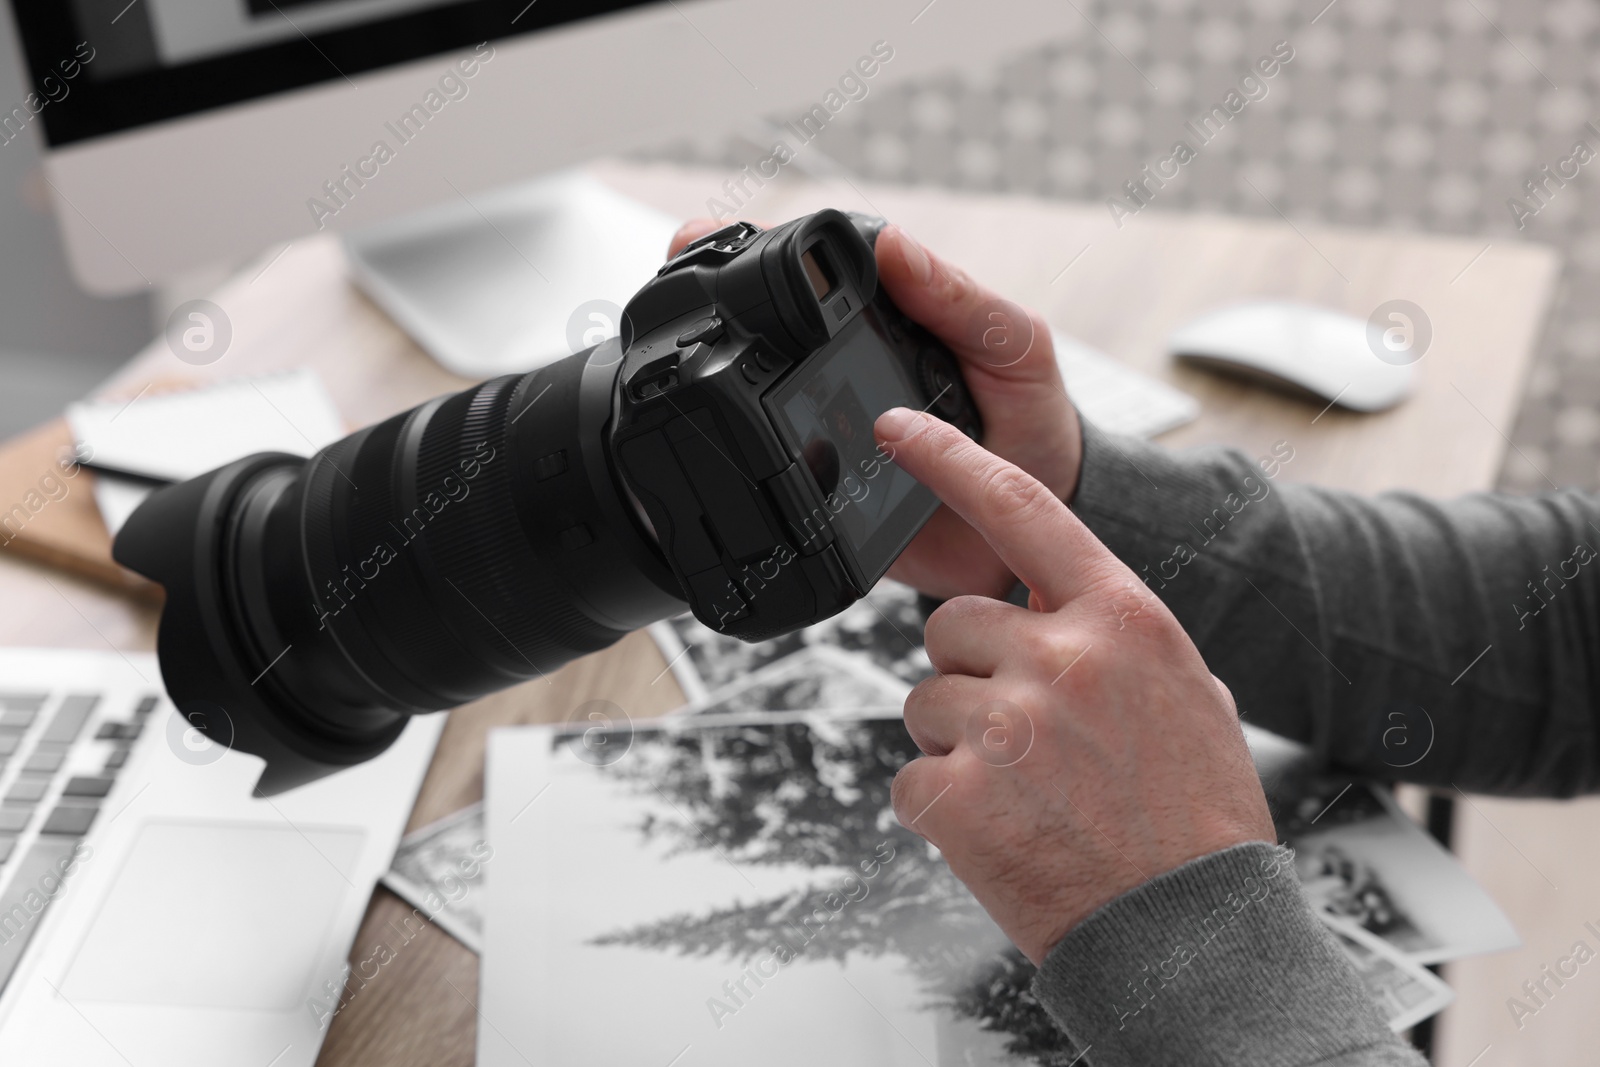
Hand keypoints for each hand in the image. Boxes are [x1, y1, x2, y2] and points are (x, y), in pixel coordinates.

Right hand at [668, 218, 1082, 600]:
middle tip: (679, 299)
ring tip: (686, 364)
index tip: (710, 239)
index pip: (808, 272)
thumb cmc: (1032, 418)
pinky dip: (749, 474)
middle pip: (756, 334)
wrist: (1040, 525)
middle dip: (704, 310)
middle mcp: (842, 371)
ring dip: (718, 386)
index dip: (751, 250)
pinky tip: (731, 458)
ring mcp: (827, 432)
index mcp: (883, 319)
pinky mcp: (824, 500)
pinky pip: (776, 486)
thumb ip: (959, 299)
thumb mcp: (1012, 344)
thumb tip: (892, 244)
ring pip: (751, 404)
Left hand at [873, 405, 1273, 964]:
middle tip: (1028, 738)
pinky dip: (941, 809)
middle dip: (973, 673)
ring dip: (957, 745)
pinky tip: (1003, 832)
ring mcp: (1005, 724)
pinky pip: (910, 779)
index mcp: (1122, 619)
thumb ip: (1124, 641)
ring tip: (1027, 793)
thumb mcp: (1192, 699)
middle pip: (951, 626)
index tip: (900, 428)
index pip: (1022, 508)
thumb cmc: (1196, 821)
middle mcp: (1060, 657)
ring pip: (923, 702)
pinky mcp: (958, 794)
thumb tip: (1069, 614)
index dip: (951, 458)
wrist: (1192, 933)